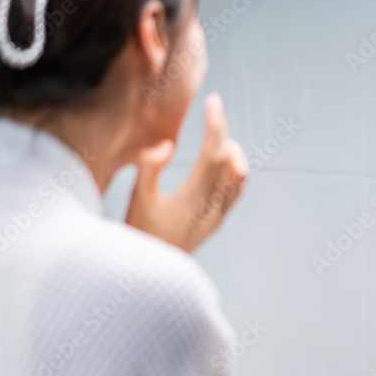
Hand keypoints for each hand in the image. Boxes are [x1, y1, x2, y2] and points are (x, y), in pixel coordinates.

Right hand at [125, 93, 248, 252]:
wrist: (146, 273)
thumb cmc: (137, 232)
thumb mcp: (136, 200)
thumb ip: (149, 169)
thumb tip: (167, 146)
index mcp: (190, 201)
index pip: (212, 156)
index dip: (215, 126)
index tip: (213, 102)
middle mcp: (210, 209)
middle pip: (228, 161)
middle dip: (222, 130)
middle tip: (213, 108)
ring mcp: (217, 216)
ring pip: (240, 176)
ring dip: (231, 152)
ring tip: (213, 136)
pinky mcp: (218, 221)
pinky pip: (236, 190)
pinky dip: (233, 169)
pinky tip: (218, 161)